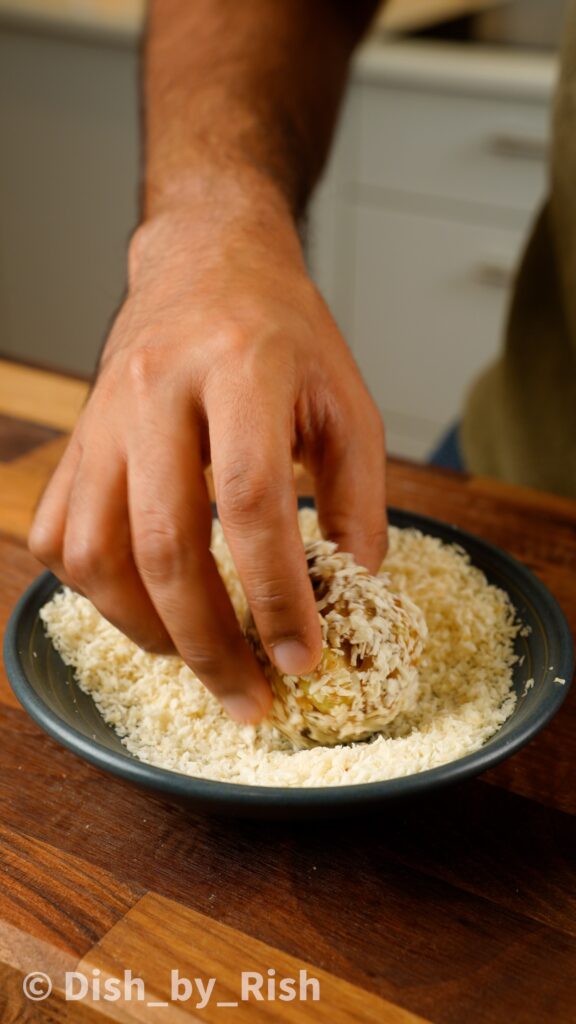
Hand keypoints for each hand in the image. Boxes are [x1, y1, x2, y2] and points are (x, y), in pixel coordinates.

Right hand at [29, 184, 386, 722]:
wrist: (204, 265)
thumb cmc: (284, 334)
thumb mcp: (348, 401)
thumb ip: (360, 498)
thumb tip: (353, 590)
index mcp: (241, 368)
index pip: (251, 502)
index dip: (277, 595)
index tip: (301, 658)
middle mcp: (157, 391)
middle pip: (164, 544)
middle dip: (207, 643)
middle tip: (248, 698)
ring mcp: (102, 418)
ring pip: (95, 552)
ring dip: (145, 629)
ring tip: (197, 658)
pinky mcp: (76, 441)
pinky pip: (58, 535)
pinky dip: (95, 592)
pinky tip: (144, 608)